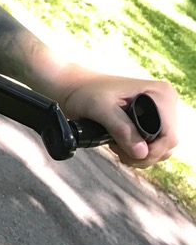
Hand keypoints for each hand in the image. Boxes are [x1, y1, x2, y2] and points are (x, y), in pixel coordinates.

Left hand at [57, 67, 179, 167]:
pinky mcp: (152, 123)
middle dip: (142, 154)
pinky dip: (137, 152)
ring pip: (161, 149)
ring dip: (138, 155)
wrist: (75, 88)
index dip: (151, 150)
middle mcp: (166, 103)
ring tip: (115, 144)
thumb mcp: (100, 109)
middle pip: (167, 145)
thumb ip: (121, 129)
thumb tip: (142, 153)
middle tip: (116, 147)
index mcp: (161, 94)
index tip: (125, 151)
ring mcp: (161, 114)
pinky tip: (119, 144)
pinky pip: (154, 147)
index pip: (169, 136)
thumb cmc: (85, 92)